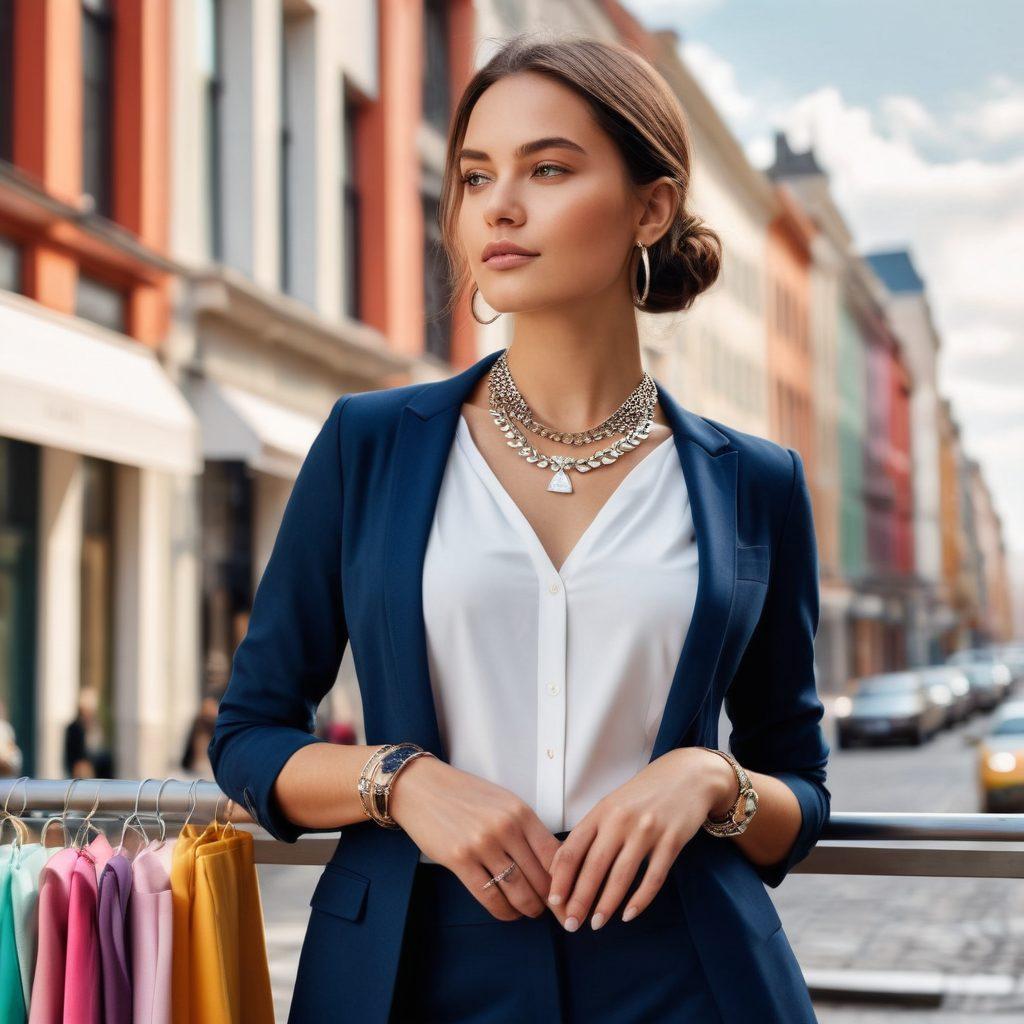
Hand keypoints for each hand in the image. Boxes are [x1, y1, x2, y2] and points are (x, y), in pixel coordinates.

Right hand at [388, 756, 570, 924]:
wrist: (423, 787)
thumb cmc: (466, 796)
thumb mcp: (504, 803)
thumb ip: (527, 829)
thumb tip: (552, 864)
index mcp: (521, 812)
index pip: (555, 855)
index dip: (566, 881)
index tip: (570, 895)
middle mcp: (505, 827)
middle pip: (540, 877)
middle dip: (550, 900)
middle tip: (553, 910)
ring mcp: (482, 844)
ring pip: (518, 891)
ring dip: (528, 908)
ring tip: (529, 911)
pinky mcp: (460, 860)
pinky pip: (490, 897)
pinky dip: (504, 911)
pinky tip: (508, 912)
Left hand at [546, 747, 736, 929]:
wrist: (688, 775)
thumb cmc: (644, 793)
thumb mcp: (613, 804)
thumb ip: (592, 831)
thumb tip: (564, 866)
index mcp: (602, 810)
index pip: (574, 848)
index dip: (561, 878)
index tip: (554, 901)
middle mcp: (621, 820)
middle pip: (594, 866)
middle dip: (580, 899)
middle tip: (571, 924)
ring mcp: (647, 830)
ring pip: (621, 876)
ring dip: (606, 904)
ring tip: (596, 924)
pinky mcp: (672, 841)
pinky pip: (653, 878)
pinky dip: (640, 900)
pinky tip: (629, 914)